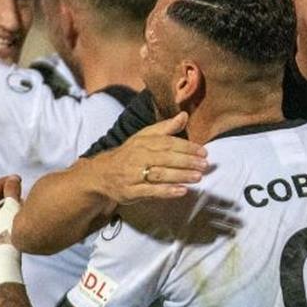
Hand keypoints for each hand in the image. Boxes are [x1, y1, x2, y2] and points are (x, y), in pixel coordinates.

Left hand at [0, 175, 22, 255]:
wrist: (2, 262)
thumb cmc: (7, 233)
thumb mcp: (13, 207)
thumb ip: (12, 190)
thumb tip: (12, 179)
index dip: (7, 180)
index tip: (19, 179)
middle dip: (5, 192)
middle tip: (19, 191)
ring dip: (4, 205)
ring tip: (18, 206)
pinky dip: (2, 215)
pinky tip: (12, 221)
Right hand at [93, 112, 208, 205]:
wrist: (102, 173)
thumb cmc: (129, 154)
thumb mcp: (144, 137)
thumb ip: (166, 128)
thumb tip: (184, 115)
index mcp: (143, 142)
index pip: (168, 143)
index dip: (187, 147)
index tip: (203, 152)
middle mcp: (138, 157)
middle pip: (165, 158)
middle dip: (187, 161)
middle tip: (204, 165)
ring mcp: (133, 175)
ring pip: (160, 174)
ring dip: (180, 176)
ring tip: (197, 177)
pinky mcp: (131, 191)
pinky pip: (150, 191)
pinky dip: (167, 191)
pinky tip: (181, 191)